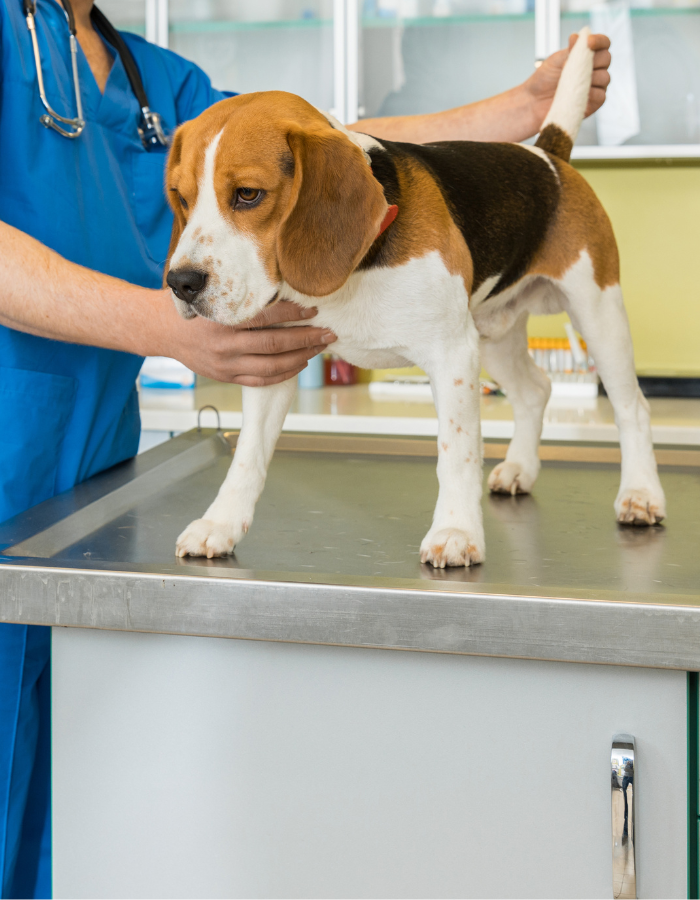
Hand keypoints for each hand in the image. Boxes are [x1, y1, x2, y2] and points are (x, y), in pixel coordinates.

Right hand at [162, 298, 335, 386]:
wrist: (162, 330)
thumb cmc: (190, 306)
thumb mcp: (211, 294)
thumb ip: (240, 295)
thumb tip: (281, 289)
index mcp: (222, 320)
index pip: (266, 317)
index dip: (293, 314)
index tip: (313, 310)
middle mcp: (225, 344)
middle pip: (275, 344)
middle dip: (306, 339)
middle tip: (328, 333)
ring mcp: (226, 365)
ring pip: (272, 366)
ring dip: (301, 358)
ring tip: (319, 348)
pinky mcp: (227, 377)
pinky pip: (261, 381)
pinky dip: (284, 374)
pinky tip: (300, 364)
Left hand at [524, 32, 611, 131]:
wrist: (533, 102)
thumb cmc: (544, 80)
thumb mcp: (556, 60)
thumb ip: (571, 49)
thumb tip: (579, 35)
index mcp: (587, 56)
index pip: (603, 44)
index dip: (600, 41)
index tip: (589, 42)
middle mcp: (594, 70)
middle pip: (606, 59)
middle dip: (594, 59)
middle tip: (574, 65)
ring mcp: (594, 87)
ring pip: (605, 77)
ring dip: (590, 77)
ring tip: (571, 81)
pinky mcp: (593, 103)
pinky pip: (601, 96)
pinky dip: (592, 93)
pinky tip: (578, 92)